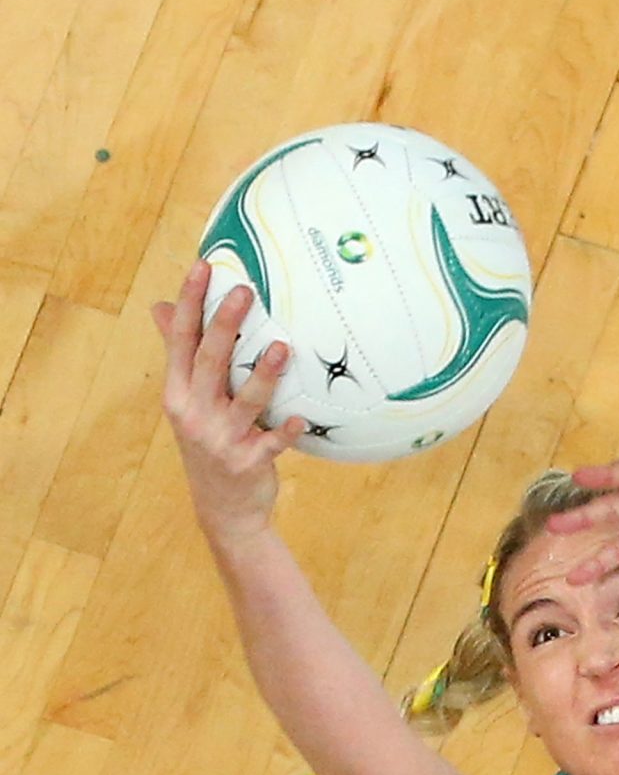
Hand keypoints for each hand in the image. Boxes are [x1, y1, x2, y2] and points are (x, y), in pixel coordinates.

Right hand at [152, 261, 306, 549]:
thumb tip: (161, 306)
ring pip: (244, 400)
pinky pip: (271, 443)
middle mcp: (194, 412)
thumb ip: (181, 355)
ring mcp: (221, 439)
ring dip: (263, 374)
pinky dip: (285, 431)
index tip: (202, 267)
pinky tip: (301, 418)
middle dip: (225, 324)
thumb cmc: (210, 440)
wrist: (223, 508)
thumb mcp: (187, 401)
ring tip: (281, 347)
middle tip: (244, 290)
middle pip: (210, 361)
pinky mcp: (248, 463)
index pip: (181, 339)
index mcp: (178, 392)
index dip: (190, 302)